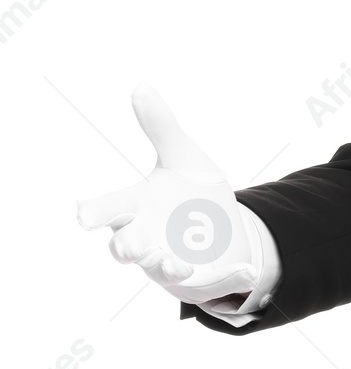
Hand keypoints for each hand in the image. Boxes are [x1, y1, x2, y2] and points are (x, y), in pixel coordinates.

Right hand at [76, 83, 262, 305]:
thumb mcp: (182, 156)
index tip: (82, 213)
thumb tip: (141, 85)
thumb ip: (161, 126)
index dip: (95, 211)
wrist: (223, 228)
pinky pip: (215, 283)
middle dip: (127, 247)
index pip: (109, 208)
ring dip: (168, 266)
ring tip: (177, 261)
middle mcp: (148, 238)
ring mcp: (172, 262)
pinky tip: (250, 270)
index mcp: (138, 207)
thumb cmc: (190, 192)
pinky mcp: (201, 279)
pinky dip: (232, 277)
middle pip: (127, 247)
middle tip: (131, 244)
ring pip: (164, 271)